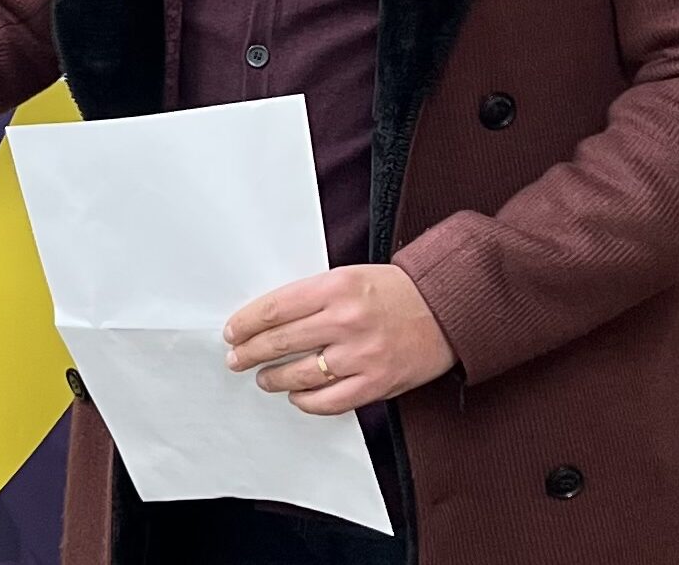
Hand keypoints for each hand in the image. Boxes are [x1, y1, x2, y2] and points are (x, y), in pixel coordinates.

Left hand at [224, 263, 456, 413]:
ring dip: (273, 378)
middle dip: (250, 352)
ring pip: (301, 374)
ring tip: (262, 378)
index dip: (247, 323)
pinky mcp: (378, 383)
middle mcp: (347, 320)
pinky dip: (306, 401)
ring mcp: (363, 355)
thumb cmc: (394, 290)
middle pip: (281, 341)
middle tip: (235, 358)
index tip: (232, 331)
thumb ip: (313, 297)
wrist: (446, 308)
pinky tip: (296, 396)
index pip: (275, 308)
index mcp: (336, 287)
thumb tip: (269, 319)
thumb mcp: (348, 277)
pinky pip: (330, 401)